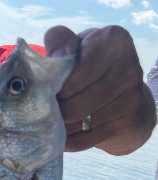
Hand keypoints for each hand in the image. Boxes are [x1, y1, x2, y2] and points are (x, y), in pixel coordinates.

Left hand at [44, 25, 155, 154]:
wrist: (126, 98)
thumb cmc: (91, 67)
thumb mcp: (76, 47)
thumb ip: (60, 41)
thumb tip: (56, 56)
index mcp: (113, 40)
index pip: (71, 69)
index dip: (54, 83)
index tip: (50, 86)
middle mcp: (128, 67)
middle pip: (71, 98)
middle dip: (54, 106)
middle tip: (48, 107)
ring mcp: (131, 97)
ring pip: (76, 119)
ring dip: (59, 123)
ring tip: (56, 119)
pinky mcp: (128, 123)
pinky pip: (85, 139)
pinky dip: (69, 140)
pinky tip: (64, 135)